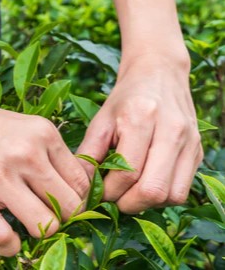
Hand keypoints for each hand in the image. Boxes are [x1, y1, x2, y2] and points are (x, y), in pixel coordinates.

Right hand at [0, 95, 89, 256]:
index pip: (82, 182)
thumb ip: (51, 153)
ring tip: (25, 222)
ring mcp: (1, 176)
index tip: (64, 205)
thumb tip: (77, 189)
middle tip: (46, 214)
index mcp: (44, 134)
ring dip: (39, 232)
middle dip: (63, 218)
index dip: (78, 200)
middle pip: (71, 207)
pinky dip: (10, 245)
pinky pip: (4, 237)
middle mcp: (27, 154)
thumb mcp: (25, 127)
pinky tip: (6, 236)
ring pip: (47, 226)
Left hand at [77, 52, 202, 212]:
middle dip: (128, 203)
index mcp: (142, 118)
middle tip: (111, 199)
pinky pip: (182, 189)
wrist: (159, 73)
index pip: (127, 173)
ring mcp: (189, 143)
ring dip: (147, 203)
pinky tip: (144, 184)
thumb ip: (89, 152)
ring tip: (128, 192)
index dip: (109, 191)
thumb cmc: (126, 97)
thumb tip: (79, 185)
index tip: (96, 193)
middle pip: (153, 189)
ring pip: (172, 195)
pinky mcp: (198, 152)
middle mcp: (171, 131)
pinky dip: (162, 196)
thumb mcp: (101, 119)